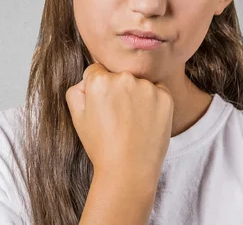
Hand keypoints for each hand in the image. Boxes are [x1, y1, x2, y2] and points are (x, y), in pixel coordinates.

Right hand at [65, 62, 173, 181]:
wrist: (129, 171)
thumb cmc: (100, 145)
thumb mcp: (76, 116)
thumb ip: (77, 88)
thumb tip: (88, 78)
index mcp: (100, 81)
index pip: (97, 71)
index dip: (96, 90)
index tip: (102, 107)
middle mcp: (124, 78)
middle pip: (118, 76)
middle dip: (116, 90)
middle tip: (117, 117)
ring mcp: (147, 87)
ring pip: (138, 83)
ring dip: (135, 95)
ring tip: (131, 123)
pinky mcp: (165, 97)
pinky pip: (157, 91)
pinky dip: (152, 103)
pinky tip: (145, 122)